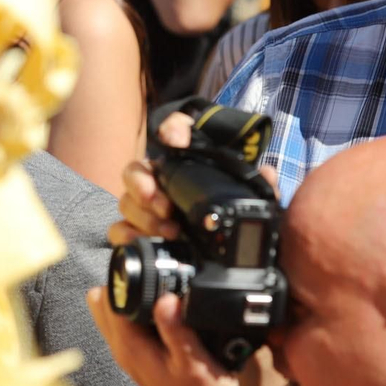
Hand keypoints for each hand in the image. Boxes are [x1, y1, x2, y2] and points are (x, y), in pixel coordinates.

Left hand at [87, 285, 239, 385]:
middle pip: (102, 304)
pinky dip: (131, 310)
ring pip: (108, 313)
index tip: (142, 271)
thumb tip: (166, 300)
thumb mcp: (194, 361)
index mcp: (131, 348)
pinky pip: (122, 324)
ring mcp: (126, 353)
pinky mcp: (135, 355)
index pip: (109, 303)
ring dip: (124, 298)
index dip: (123, 282)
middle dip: (121, 286)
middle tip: (147, 279)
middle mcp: (122, 349)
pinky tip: (152, 308)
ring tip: (150, 290)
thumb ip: (177, 330)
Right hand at [109, 112, 280, 245]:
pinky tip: (142, 241)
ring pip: (126, 201)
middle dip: (145, 187)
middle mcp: (159, 182)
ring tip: (169, 231)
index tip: (174, 141)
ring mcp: (145, 208)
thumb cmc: (230, 215)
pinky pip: (118, 229)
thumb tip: (267, 173)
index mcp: (184, 165)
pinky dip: (126, 235)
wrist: (222, 253)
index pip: (173, 132)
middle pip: (135, 172)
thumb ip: (259, 184)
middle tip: (166, 207)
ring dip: (142, 215)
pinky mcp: (137, 233)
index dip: (172, 131)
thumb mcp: (249, 200)